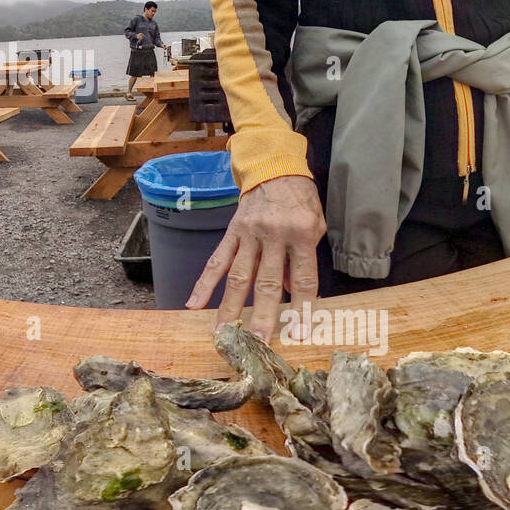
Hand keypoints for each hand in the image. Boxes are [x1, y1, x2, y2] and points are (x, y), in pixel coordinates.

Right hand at [189, 174, 322, 339]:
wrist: (274, 165)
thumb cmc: (300, 198)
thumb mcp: (316, 225)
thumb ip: (305, 259)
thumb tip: (293, 292)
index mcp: (302, 234)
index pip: (305, 279)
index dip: (303, 308)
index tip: (298, 333)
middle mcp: (274, 235)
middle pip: (267, 282)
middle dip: (262, 316)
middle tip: (257, 343)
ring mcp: (249, 234)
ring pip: (238, 276)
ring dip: (229, 308)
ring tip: (224, 334)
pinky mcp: (232, 232)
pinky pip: (216, 260)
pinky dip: (203, 283)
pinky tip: (193, 304)